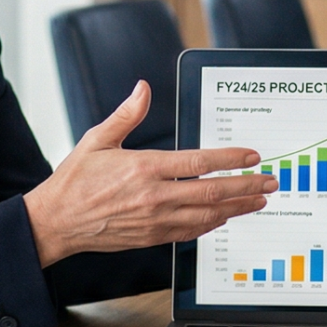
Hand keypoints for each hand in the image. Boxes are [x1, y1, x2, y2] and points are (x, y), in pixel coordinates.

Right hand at [23, 82, 274, 265]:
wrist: (56, 223)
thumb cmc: (75, 181)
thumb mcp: (97, 139)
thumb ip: (126, 114)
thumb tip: (144, 89)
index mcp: (143, 168)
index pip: (198, 163)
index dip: (230, 160)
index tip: (252, 157)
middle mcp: (153, 196)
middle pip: (212, 192)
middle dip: (246, 187)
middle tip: (270, 182)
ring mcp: (155, 220)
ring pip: (207, 215)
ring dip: (237, 208)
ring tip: (259, 201)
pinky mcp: (152, 237)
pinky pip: (192, 231)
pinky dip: (214, 223)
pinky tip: (227, 216)